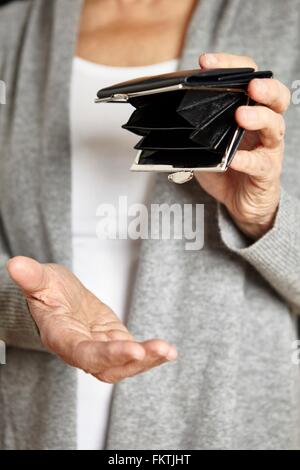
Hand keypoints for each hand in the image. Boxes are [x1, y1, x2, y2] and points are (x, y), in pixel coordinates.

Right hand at [7, 256, 176, 382]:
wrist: (59, 298)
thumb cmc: (48, 290)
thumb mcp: (41, 280)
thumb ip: (32, 277)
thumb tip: (15, 264)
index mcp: (62, 337)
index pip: (83, 352)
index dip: (106, 354)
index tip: (132, 349)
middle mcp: (81, 350)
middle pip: (107, 365)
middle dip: (134, 360)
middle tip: (160, 349)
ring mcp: (100, 348)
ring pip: (123, 364)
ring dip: (147, 360)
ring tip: (168, 350)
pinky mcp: (114, 342)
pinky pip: (132, 353)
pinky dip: (150, 354)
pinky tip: (168, 350)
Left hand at [195, 53, 290, 239]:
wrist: (242, 203)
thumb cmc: (227, 170)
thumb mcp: (207, 144)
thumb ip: (194, 129)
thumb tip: (163, 115)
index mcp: (249, 111)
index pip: (247, 78)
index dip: (231, 66)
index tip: (206, 61)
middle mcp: (264, 126)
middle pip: (276, 97)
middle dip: (264, 86)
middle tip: (250, 84)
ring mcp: (268, 148)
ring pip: (275, 126)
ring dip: (259, 118)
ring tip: (241, 115)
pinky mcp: (266, 172)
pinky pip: (260, 164)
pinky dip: (247, 160)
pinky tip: (234, 159)